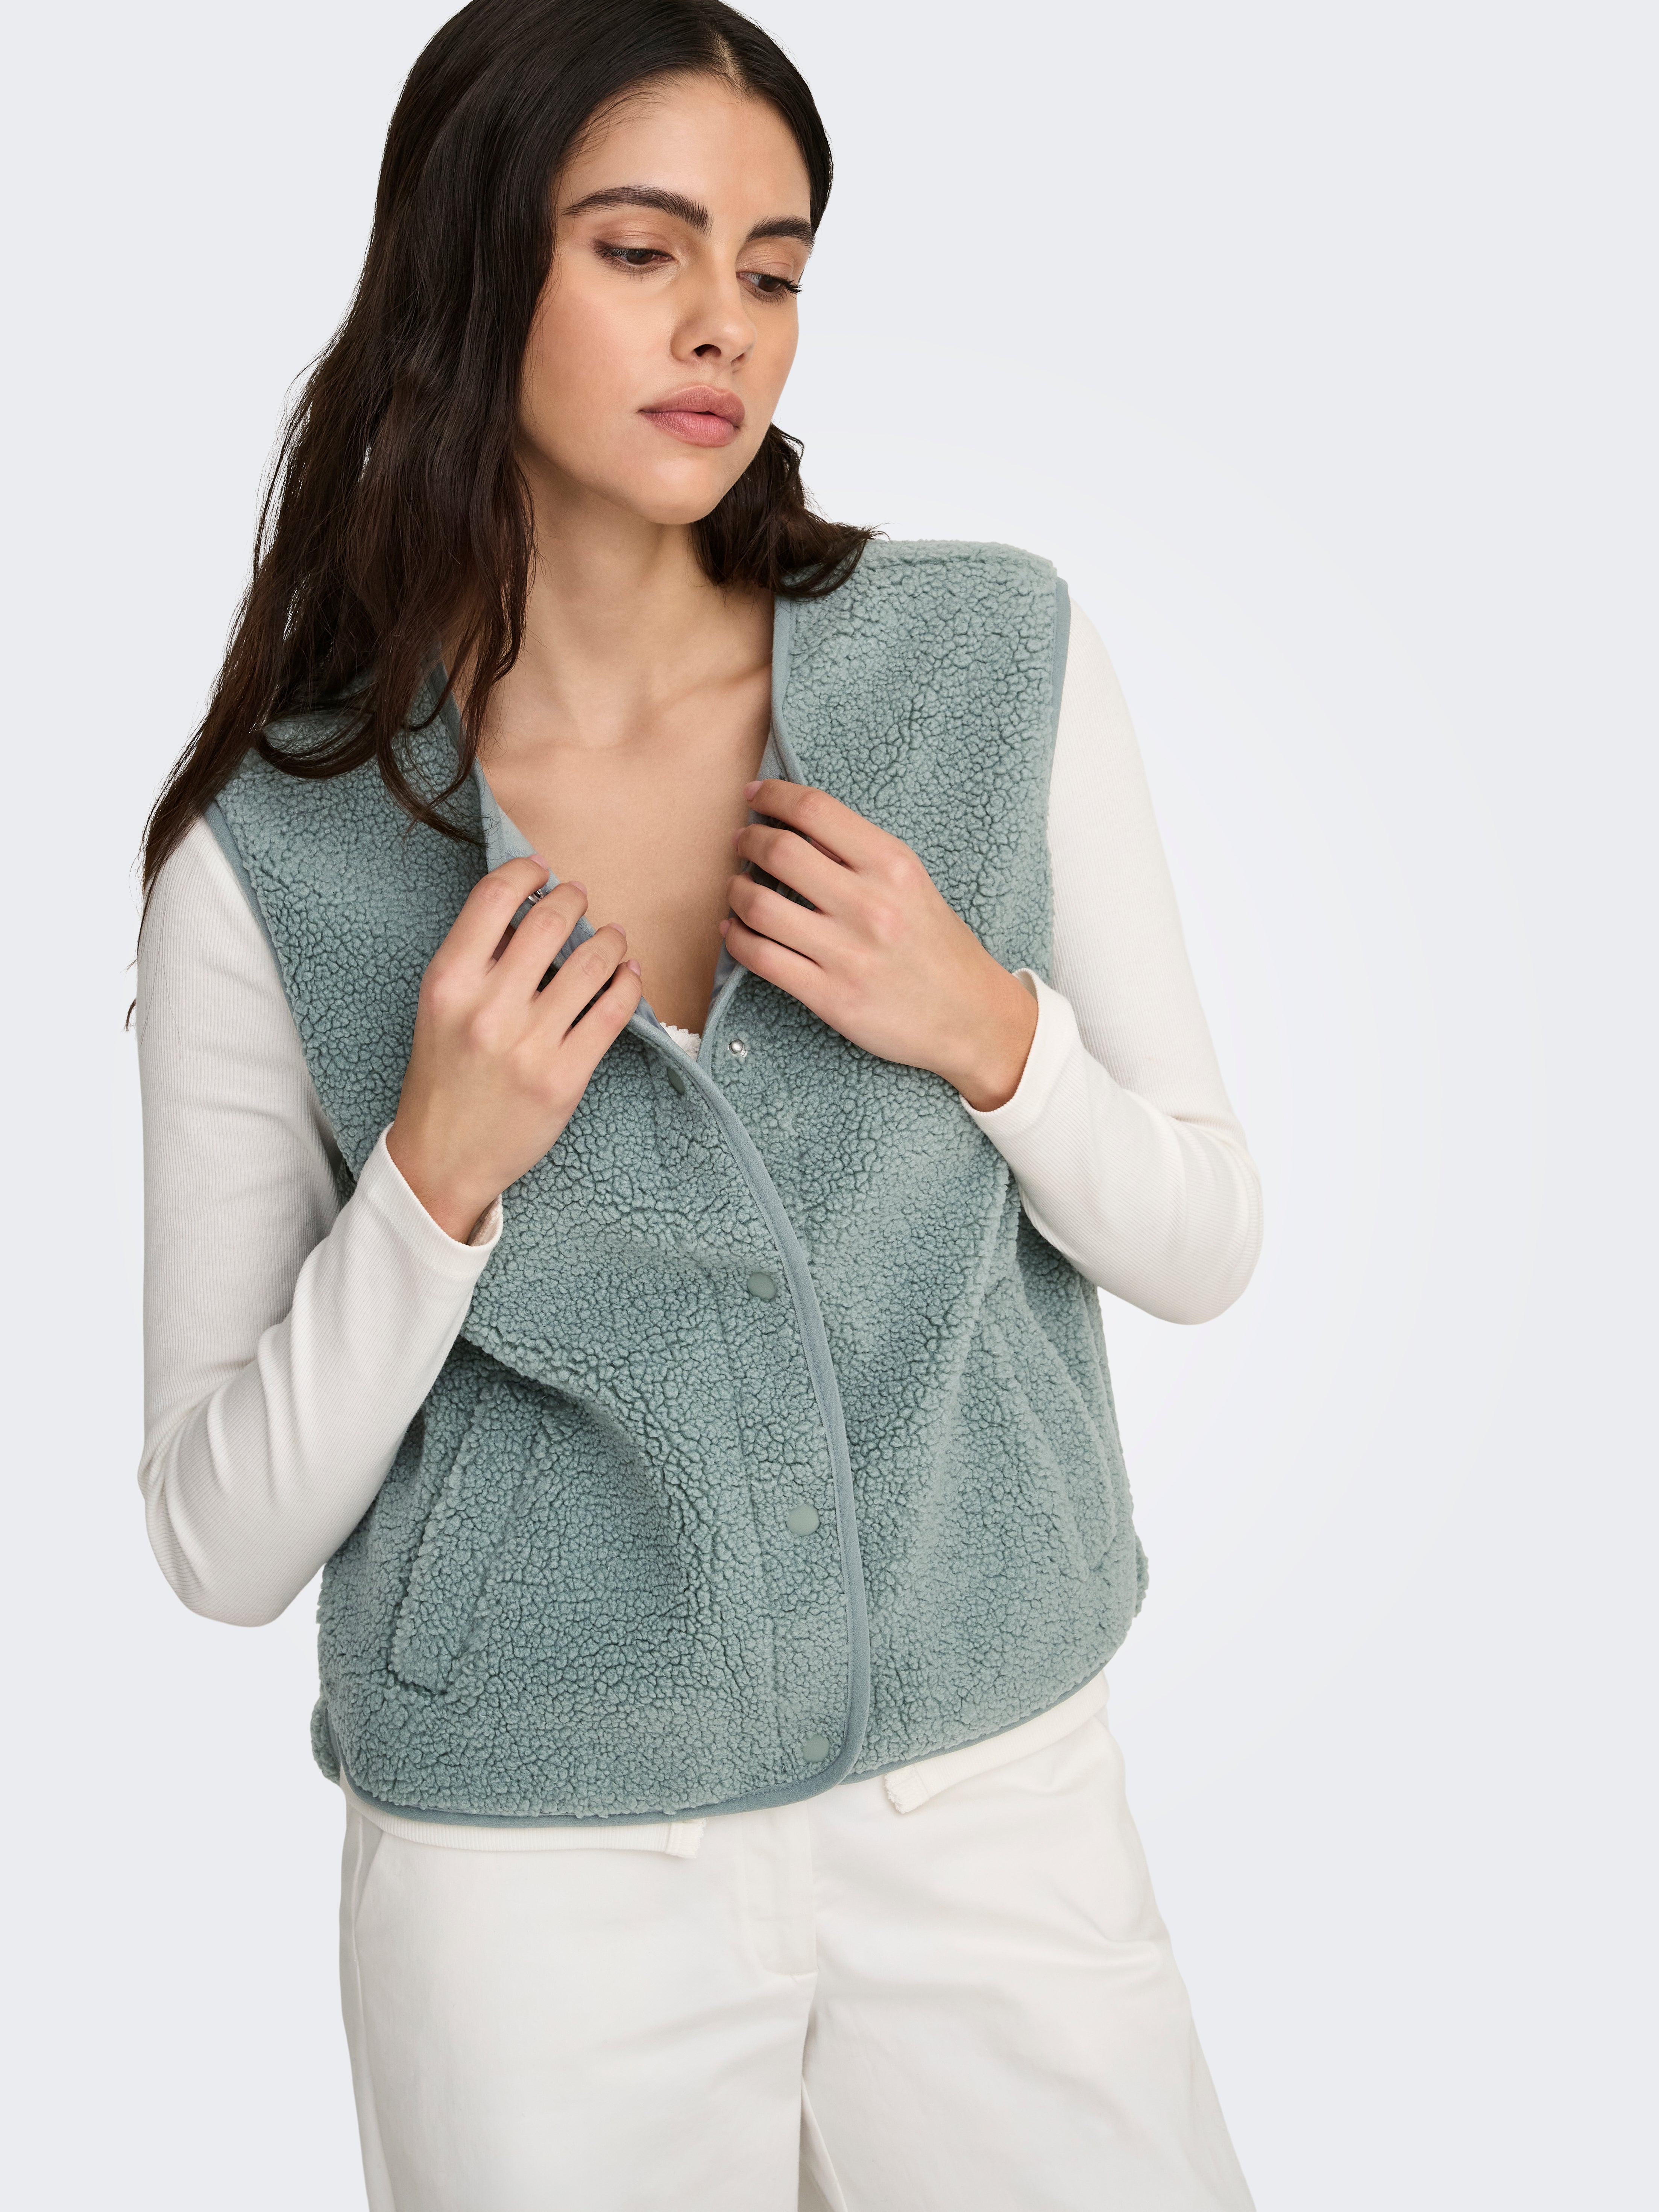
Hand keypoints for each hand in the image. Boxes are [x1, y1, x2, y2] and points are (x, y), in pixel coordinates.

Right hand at [387, 857, 642, 1240]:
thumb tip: (529, 903)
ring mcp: (530, 1044)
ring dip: (611, 942)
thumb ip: (476, 957)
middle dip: (574, 900)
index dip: (525, 871)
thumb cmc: (443, 1075)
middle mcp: (488, 1008)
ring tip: (614, 940)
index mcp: (449, 982)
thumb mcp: (441, 1007)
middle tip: (581, 899)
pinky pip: (613, 1014)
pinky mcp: (565, 1076)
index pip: (493, 897)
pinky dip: (628, 986)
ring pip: (592, 964)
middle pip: (550, 921)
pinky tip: (628, 977)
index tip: (542, 870)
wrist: (442, 1156)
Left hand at [723, 780, 1038, 1111]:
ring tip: (737, 888)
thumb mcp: (912, 885)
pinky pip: (761, 959)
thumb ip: (860, 857)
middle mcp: (870, 905)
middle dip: (748, 840)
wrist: (971, 1017)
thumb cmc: (938, 947)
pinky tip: (734, 930)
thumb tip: (797, 828)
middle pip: (779, 852)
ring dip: (735, 890)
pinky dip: (736, 939)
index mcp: (893, 866)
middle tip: (743, 842)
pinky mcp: (831, 997)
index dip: (773, 795)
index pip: (816, 810)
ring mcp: (848, 954)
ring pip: (759, 907)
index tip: (756, 796)